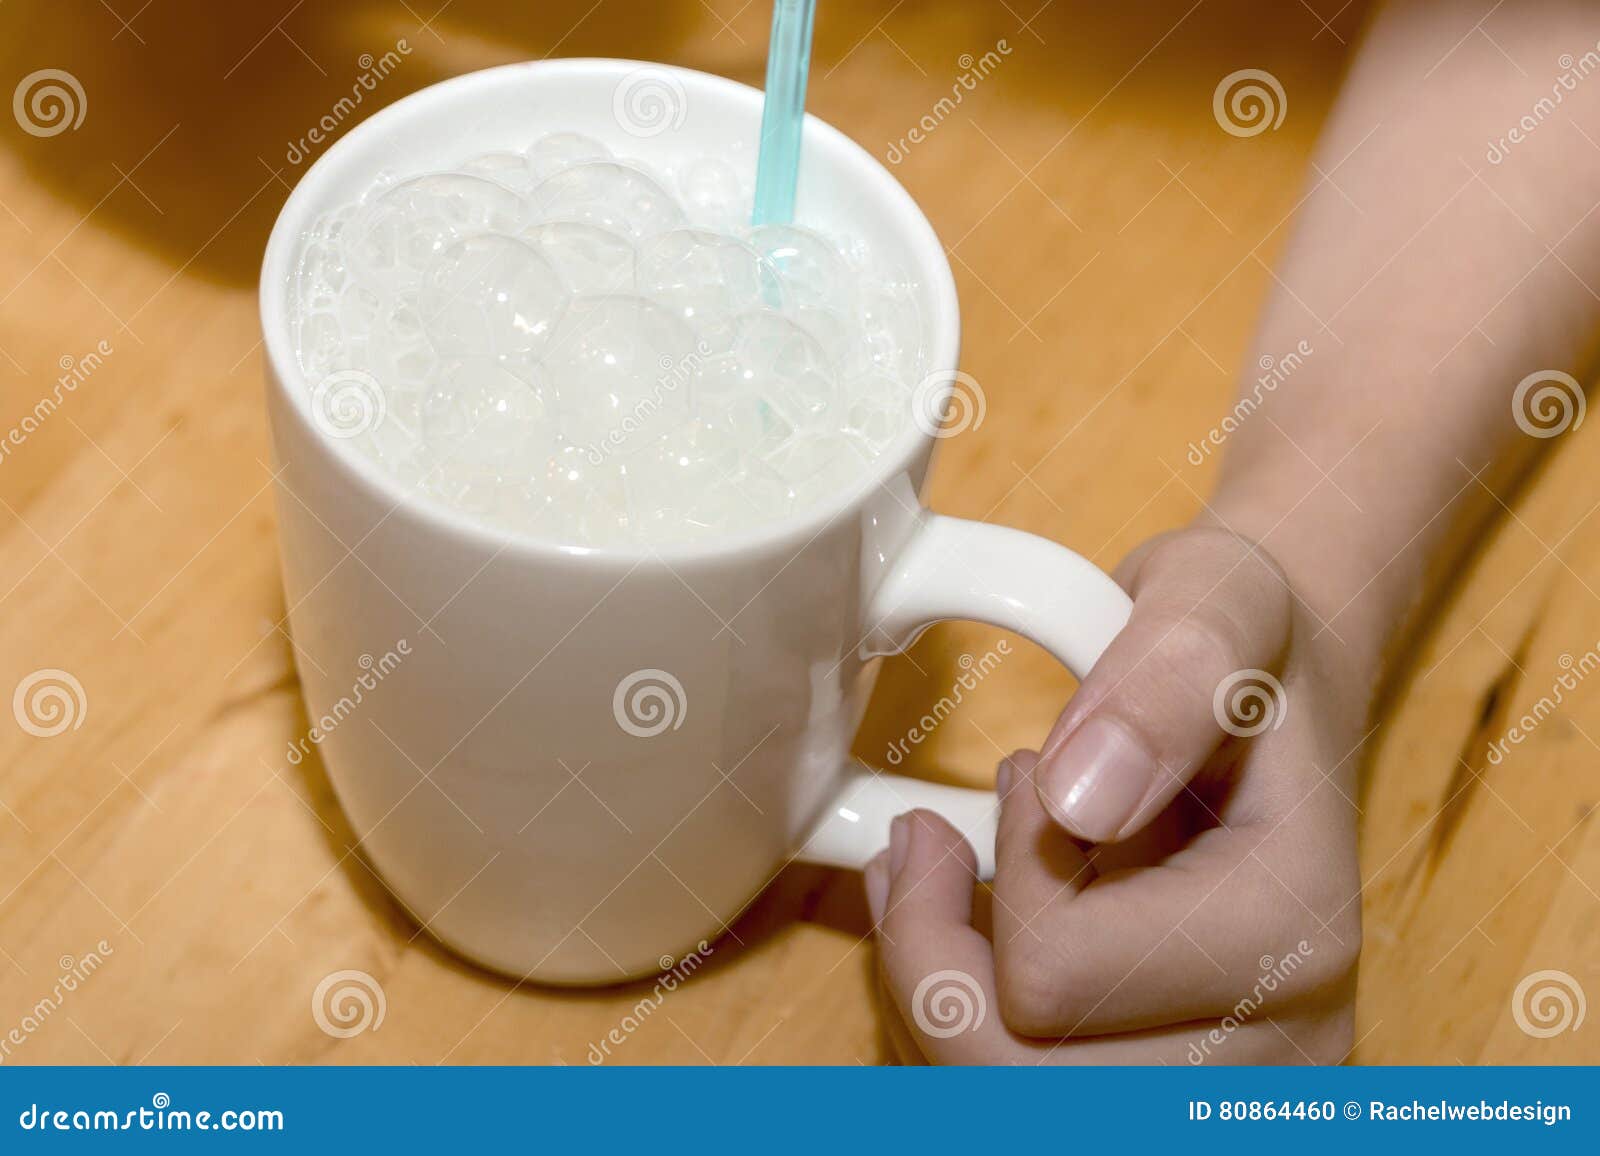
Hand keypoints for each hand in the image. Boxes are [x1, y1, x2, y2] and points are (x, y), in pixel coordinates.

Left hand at [864, 524, 1365, 1063]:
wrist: (1276, 693)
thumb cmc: (1245, 639)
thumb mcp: (1218, 602)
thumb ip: (1165, 682)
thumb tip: (1080, 801)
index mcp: (1288, 939)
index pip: (1055, 975)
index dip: (1007, 872)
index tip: (1028, 777)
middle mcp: (1276, 1049)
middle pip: (1018, 1080)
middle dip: (932, 958)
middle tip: (924, 846)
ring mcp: (1226, 1084)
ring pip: (997, 1099)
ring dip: (931, 993)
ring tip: (930, 883)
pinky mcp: (1174, 1087)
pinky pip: (1004, 1094)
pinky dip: (950, 1022)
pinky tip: (951, 935)